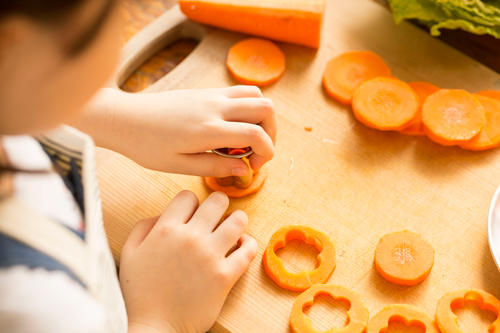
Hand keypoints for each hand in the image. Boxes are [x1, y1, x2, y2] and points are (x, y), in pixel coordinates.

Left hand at [78, 86, 276, 176]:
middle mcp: (214, 107)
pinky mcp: (205, 91)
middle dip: (272, 132)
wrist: (124, 118)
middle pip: (265, 108)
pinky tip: (233, 125)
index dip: (266, 151)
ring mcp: (211, 95)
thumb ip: (215, 168)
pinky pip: (239, 91)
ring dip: (262, 116)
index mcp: (208, 129)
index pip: (255, 133)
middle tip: (257, 152)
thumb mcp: (179, 165)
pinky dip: (248, 107)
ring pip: (255, 94)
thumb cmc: (147, 145)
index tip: (255, 166)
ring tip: (248, 138)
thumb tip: (244, 170)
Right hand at [120, 190, 257, 332]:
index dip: (191, 203)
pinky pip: (248, 250)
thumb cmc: (140, 292)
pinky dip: (248, 244)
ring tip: (232, 229)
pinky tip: (241, 247)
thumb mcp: (129, 252)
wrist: (155, 327)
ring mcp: (210, 256)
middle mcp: (190, 237)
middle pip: (217, 201)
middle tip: (216, 216)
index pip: (188, 195)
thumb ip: (144, 226)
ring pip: (238, 220)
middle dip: (218, 205)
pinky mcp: (225, 276)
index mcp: (166, 229)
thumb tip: (163, 214)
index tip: (192, 214)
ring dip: (237, 221)